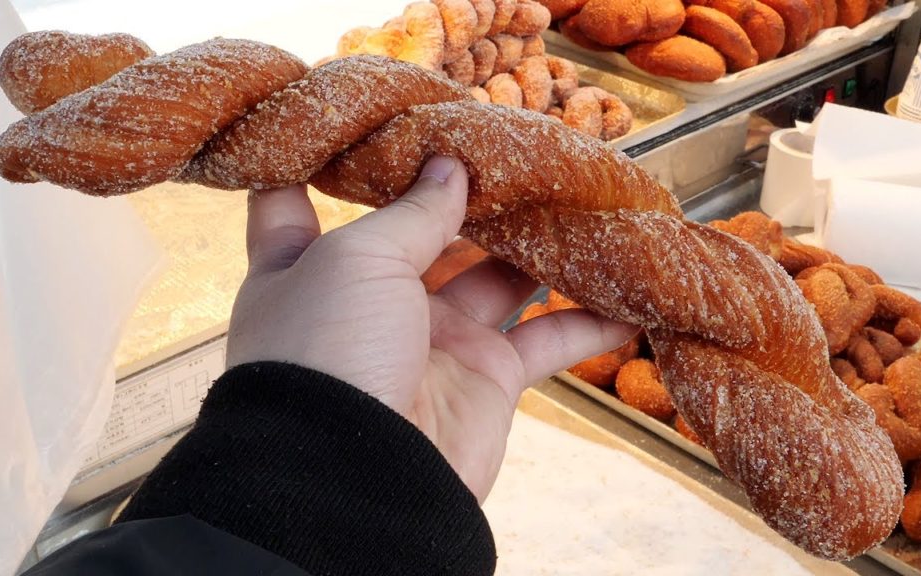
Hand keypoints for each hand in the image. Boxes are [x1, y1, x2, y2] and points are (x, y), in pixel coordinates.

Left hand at [226, 156, 635, 500]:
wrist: (359, 478)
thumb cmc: (329, 352)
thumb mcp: (359, 258)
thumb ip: (413, 210)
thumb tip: (449, 165)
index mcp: (306, 267)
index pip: (291, 200)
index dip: (315, 160)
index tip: (349, 122)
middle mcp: (369, 300)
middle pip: (421, 231)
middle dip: (461, 193)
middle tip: (510, 146)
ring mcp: (431, 339)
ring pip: (498, 276)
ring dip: (539, 244)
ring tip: (579, 194)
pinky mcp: (486, 381)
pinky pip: (548, 341)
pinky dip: (590, 322)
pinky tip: (629, 293)